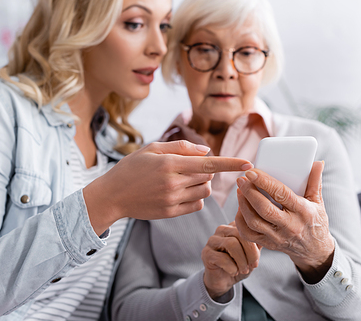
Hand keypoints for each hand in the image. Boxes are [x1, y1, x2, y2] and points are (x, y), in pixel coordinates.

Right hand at [84, 140, 252, 233]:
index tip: (249, 164)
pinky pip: (197, 204)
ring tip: (182, 179)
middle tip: (188, 167)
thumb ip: (182, 148)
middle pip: (209, 176)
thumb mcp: (152, 149)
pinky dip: (195, 196)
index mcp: (170, 164)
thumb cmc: (131, 168)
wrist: (112, 195)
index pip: (209, 163)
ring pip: (205, 191)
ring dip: (201, 183)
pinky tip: (180, 192)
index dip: (231, 163)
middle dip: (206, 169)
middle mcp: (173, 183)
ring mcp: (172, 200)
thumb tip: (207, 151)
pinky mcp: (171, 213)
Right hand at [201, 222, 260, 299]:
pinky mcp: (206, 253)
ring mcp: (212, 240)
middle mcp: (222, 230)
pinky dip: (232, 268)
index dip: (255, 244)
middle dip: (250, 252)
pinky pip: (221, 257)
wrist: (224, 281)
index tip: (257, 260)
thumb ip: (258, 245)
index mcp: (234, 227)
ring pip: (231, 243)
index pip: (247, 228)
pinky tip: (233, 272)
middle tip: (253, 266)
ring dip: (241, 260)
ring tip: (243, 270)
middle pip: (239, 234)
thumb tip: (265, 237)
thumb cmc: (239, 266)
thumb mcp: (252, 256)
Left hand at [235, 161, 334, 283]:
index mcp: (303, 212)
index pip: (281, 194)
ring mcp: (278, 237)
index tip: (252, 171)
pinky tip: (240, 208)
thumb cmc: (315, 221)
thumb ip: (315, 181)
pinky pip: (248, 234)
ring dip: (243, 205)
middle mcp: (290, 226)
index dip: (265, 182)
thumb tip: (317, 162)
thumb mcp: (318, 202)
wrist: (314, 251)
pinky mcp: (268, 244)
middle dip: (249, 192)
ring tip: (240, 190)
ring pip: (254, 222)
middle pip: (264, 209)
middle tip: (241, 179)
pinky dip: (240, 220)